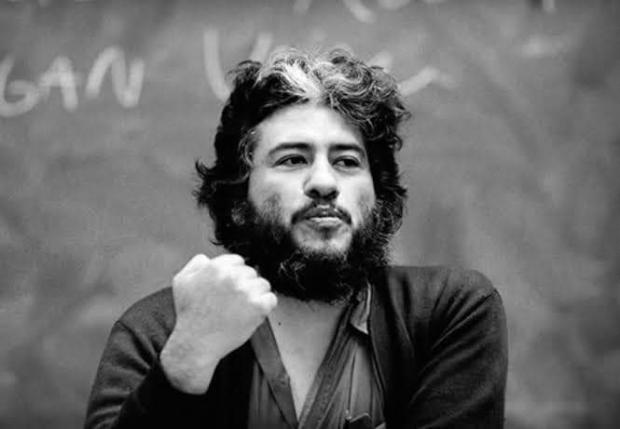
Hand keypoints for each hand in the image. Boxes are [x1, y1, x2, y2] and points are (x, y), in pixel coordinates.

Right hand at [160, 253, 276, 393]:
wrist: (196, 343)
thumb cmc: (189, 315)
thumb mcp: (182, 282)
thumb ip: (195, 264)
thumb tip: (207, 258)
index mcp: (216, 267)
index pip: (238, 261)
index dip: (234, 276)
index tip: (230, 289)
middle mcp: (232, 276)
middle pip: (251, 273)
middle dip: (245, 285)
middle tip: (233, 302)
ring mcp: (246, 291)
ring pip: (263, 285)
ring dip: (256, 296)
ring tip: (241, 309)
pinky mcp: (258, 307)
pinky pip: (271, 299)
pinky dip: (265, 307)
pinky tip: (252, 314)